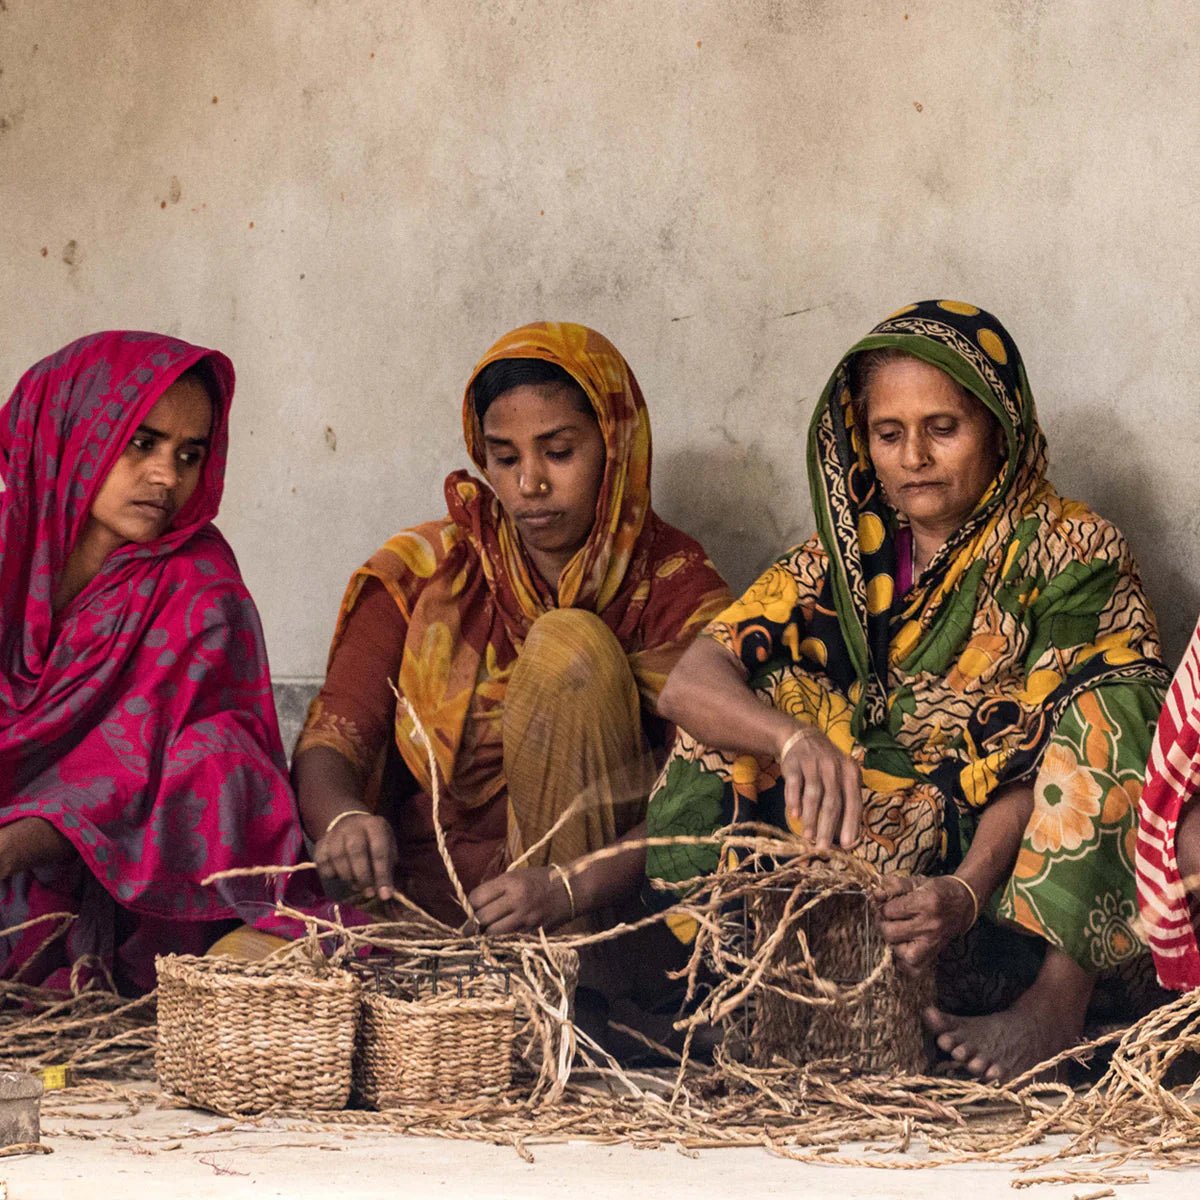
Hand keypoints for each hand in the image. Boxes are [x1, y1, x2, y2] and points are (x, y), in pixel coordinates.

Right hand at [314, 812, 398, 900]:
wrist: (349, 824)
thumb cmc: (373, 841)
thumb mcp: (387, 848)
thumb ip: (387, 868)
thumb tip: (385, 893)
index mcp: (374, 825)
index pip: (379, 851)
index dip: (382, 875)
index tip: (384, 895)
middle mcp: (353, 826)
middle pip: (356, 852)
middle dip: (363, 877)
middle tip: (369, 893)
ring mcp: (334, 834)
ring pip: (337, 858)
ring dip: (348, 877)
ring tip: (356, 884)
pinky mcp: (321, 844)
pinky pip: (322, 863)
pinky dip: (331, 874)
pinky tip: (340, 875)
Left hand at [467, 867, 573, 934]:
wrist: (572, 889)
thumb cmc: (541, 879)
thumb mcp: (517, 875)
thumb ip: (496, 888)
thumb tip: (474, 906)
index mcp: (510, 881)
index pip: (477, 897)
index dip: (471, 905)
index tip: (472, 908)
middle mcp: (517, 899)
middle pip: (482, 917)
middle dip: (475, 923)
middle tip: (471, 927)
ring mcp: (526, 917)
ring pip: (493, 933)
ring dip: (487, 934)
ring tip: (485, 933)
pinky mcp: (533, 931)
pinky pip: (509, 940)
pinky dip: (502, 940)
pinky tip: (501, 937)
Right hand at [779, 725, 861, 848]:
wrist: (801, 738)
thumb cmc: (826, 766)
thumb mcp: (841, 777)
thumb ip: (846, 801)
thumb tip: (848, 835)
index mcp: (850, 773)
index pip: (853, 802)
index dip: (851, 824)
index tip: (847, 845)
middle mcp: (834, 767)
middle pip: (832, 802)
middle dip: (828, 827)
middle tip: (824, 848)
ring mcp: (813, 764)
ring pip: (814, 795)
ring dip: (811, 818)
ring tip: (808, 837)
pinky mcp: (794, 763)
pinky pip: (795, 785)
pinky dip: (794, 800)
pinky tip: (795, 815)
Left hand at [874, 874, 975, 973]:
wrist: (962, 904)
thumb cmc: (937, 891)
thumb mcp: (916, 882)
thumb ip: (893, 885)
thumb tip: (875, 895)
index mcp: (925, 903)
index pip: (889, 911)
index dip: (884, 908)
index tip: (889, 906)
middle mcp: (930, 925)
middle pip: (891, 933)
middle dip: (884, 925)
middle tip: (890, 920)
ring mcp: (933, 943)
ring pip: (900, 953)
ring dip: (894, 943)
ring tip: (898, 932)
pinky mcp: (935, 954)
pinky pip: (914, 969)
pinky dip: (905, 962)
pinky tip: (904, 948)